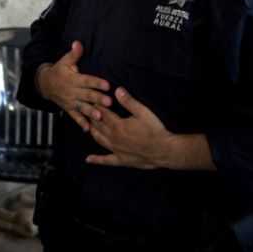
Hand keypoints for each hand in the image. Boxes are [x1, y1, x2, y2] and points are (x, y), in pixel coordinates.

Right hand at [36, 40, 110, 131]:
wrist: (45, 84)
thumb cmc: (59, 71)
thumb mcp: (65, 61)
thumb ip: (74, 54)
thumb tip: (78, 43)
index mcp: (73, 79)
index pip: (87, 80)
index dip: (97, 82)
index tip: (107, 85)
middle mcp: (72, 91)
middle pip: (87, 95)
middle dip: (98, 99)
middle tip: (109, 103)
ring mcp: (70, 102)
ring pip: (82, 108)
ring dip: (91, 112)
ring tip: (100, 117)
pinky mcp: (69, 109)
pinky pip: (75, 117)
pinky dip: (81, 123)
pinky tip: (88, 129)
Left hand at [84, 87, 214, 170]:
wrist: (164, 150)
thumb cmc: (155, 130)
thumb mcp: (143, 112)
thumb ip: (129, 101)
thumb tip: (117, 90)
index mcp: (118, 125)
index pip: (103, 114)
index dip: (97, 107)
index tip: (93, 101)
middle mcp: (114, 138)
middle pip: (98, 126)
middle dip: (92, 117)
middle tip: (88, 112)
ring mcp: (116, 150)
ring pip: (99, 140)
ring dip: (92, 132)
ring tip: (88, 126)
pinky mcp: (121, 160)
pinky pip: (106, 161)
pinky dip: (96, 160)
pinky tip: (88, 159)